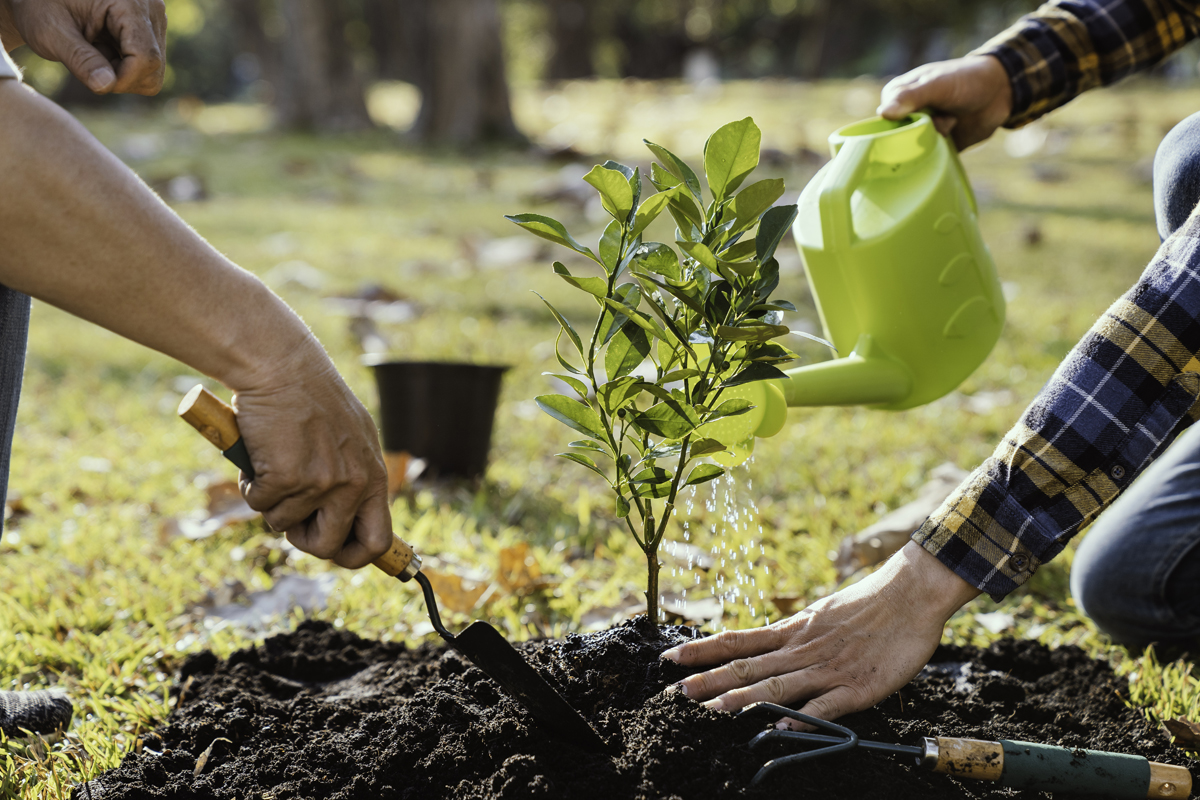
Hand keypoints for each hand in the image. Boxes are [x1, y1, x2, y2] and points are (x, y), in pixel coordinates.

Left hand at [0, 0, 165, 94]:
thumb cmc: (39, 6)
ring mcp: (154, 19)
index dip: (123, 79)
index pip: (147, 57)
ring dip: (122, 73)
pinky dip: (125, 67)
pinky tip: (102, 49)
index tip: (93, 81)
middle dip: (122, 78)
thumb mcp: (51, 32)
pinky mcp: (151, 28)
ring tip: (93, 52)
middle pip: (154, 66)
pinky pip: (149, 65)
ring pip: (154, 70)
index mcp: (129, 2)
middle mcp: (151, 9)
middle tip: (87, 64)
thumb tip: (107, 86)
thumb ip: (80, 59)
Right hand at [230, 347, 393, 569]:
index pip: (378, 540)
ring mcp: (322, 483)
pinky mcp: (287, 477)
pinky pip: (260, 504)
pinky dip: (252, 486)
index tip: (336, 553)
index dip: (354, 556)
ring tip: (274, 464)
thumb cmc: (312, 398)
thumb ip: (355, 477)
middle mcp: (354, 484)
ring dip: (272, 502)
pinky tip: (258, 456)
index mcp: (374, 476)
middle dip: (302, 538)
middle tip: (290, 514)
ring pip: (284, 525)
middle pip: (328, 547)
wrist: (282, 365)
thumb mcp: (352, 438)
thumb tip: (348, 520)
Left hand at [661, 542, 980, 722]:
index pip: (738, 640)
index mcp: (793, 631)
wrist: (911, 593)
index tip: (669, 658)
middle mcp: (803, 649)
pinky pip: (825, 706)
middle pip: (749, 665)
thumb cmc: (868, 604)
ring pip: (778, 685)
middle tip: (677, 691)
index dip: (702, 650)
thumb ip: (795, 635)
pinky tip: (779, 727)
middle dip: (711, 680)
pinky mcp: (857, 687)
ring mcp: (828, 669)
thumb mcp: (821, 615)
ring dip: (745, 698)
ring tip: (714, 710)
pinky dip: (801, 717)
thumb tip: (766, 648)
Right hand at [877, 55, 1012, 150]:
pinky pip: (927, 160)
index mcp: (898, 96)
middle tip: (943, 120)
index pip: (883, 120)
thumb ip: (911, 97)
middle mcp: (906, 115)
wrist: (1001, 92)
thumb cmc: (966, 80)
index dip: (899, 123)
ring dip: (933, 142)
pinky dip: (936, 156)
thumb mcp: (937, 85)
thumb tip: (883, 113)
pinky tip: (950, 141)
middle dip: (919, 134)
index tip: (921, 116)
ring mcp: (921, 131)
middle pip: (897, 138)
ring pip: (913, 150)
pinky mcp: (936, 146)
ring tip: (951, 125)